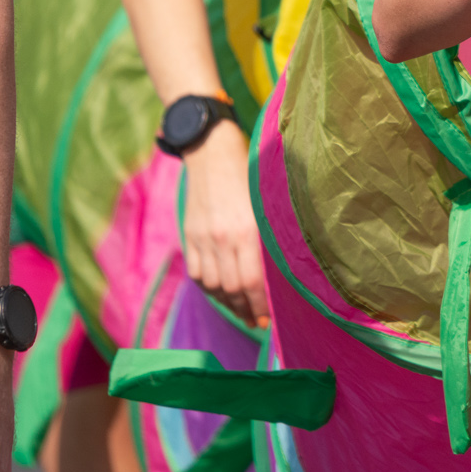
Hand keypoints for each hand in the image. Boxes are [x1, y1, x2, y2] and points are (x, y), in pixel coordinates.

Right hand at [181, 121, 269, 325]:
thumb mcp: (266, 203)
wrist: (211, 150)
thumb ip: (270, 237)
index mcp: (248, 230)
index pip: (253, 282)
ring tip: (242, 312)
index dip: (262, 306)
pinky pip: (197, 274)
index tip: (270, 320)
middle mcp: (223, 237)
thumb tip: (281, 275)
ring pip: (214, 285)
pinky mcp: (190, 234)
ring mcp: (203, 237)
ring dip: (229, 304)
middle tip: (258, 322)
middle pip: (233, 289)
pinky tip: (222, 293)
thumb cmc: (250, 173)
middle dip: (247, 311)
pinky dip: (210, 288)